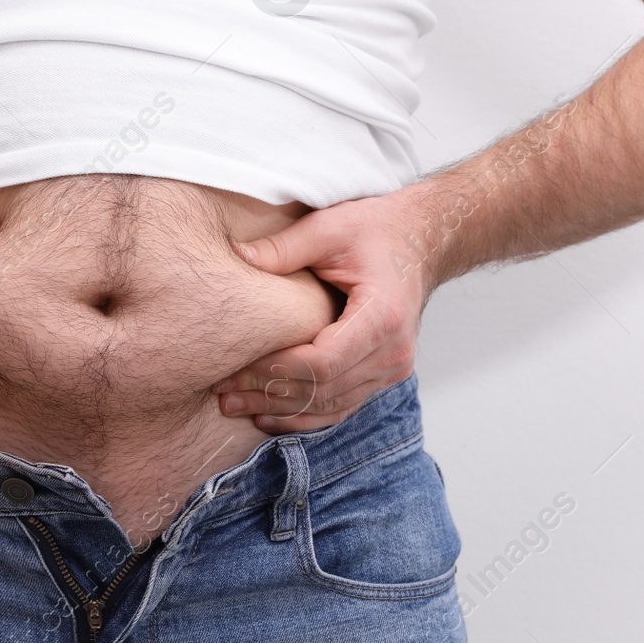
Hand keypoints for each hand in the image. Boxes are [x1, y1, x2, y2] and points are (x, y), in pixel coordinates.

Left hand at [214, 189, 436, 434]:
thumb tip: (236, 256)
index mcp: (381, 317)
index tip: (235, 366)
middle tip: (223, 392)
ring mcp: (392, 369)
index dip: (275, 370)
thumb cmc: (377, 230)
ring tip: (235, 405)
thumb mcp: (330, 227)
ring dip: (281, 409)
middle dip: (268, 393)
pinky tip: (268, 415)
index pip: (322, 363)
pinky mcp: (383, 375)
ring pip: (330, 405)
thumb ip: (284, 247)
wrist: (420, 240)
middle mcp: (392, 353)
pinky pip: (341, 406)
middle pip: (323, 390)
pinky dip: (304, 415)